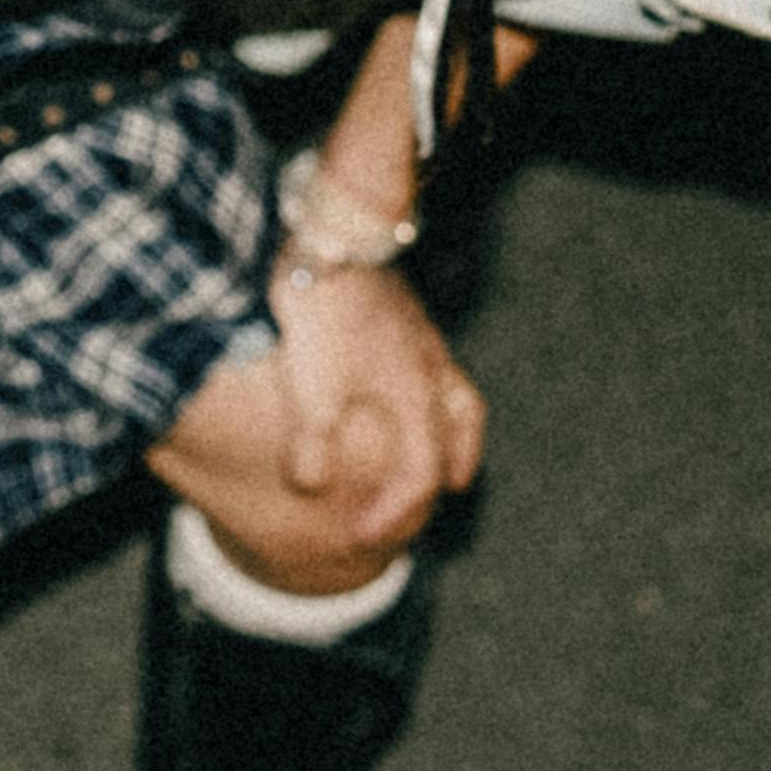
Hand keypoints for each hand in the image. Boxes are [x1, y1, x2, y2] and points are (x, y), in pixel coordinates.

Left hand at [259, 254, 485, 554]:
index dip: (393, 513)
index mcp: (412, 398)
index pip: (416, 474)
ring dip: (459, 437)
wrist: (334, 232)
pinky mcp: (411, 317)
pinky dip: (441, 397)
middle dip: (445, 478)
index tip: (363, 539)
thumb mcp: (310, 382)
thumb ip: (313, 440)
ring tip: (454, 461)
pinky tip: (416, 393)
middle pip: (457, 438)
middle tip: (434, 504)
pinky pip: (443, 370)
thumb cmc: (325, 309)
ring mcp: (426, 342)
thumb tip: (311, 486)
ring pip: (460, 400)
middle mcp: (430, 373)